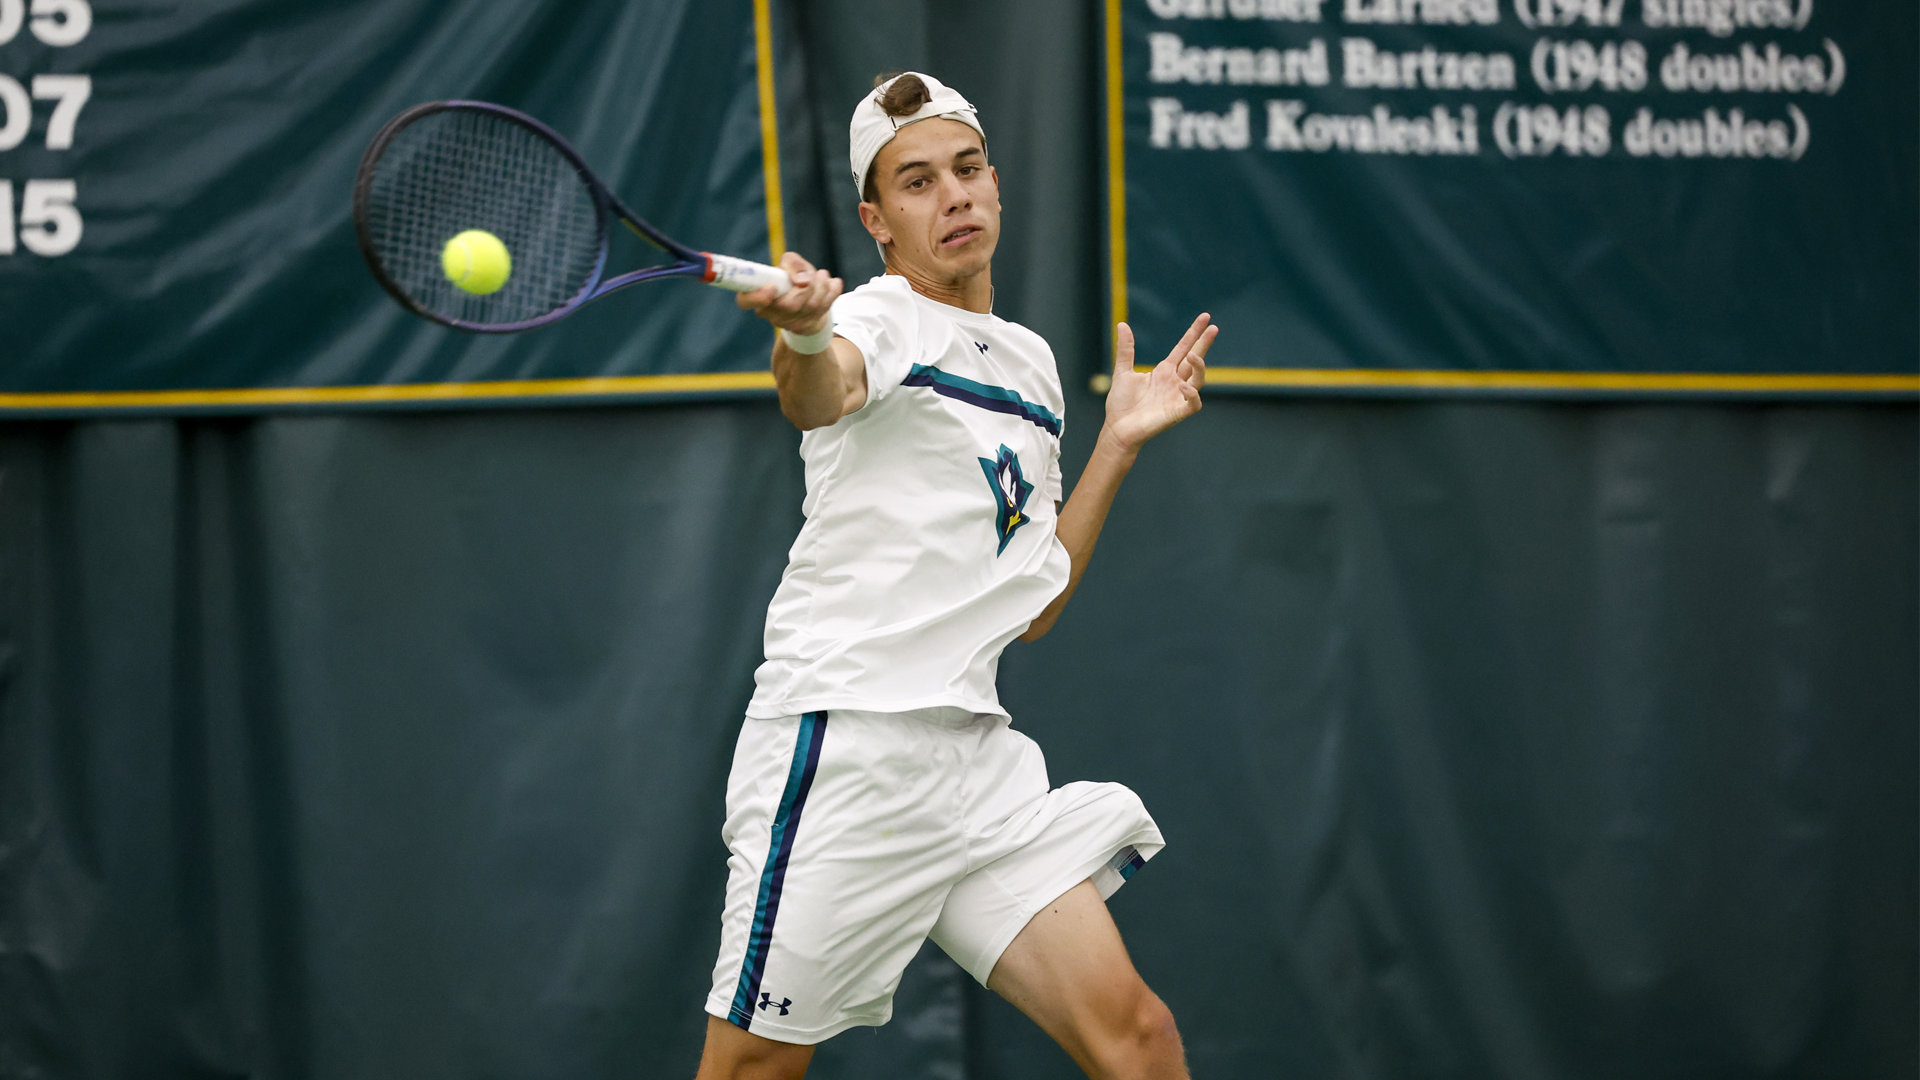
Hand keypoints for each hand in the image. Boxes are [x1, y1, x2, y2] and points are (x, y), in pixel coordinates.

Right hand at [738, 251, 842, 335]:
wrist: (809, 298)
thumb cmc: (793, 277)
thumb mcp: (790, 262)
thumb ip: (793, 263)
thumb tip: (802, 280)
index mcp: (756, 294)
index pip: (745, 301)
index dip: (758, 297)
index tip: (773, 288)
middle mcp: (769, 312)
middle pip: (789, 305)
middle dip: (807, 287)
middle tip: (811, 275)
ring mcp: (787, 323)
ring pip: (810, 306)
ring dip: (821, 287)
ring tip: (823, 275)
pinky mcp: (805, 328)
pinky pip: (824, 309)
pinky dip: (832, 293)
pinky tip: (833, 284)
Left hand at [1100, 313, 1213, 454]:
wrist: (1117, 428)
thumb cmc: (1121, 403)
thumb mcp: (1122, 372)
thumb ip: (1126, 350)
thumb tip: (1122, 325)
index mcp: (1164, 371)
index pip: (1183, 348)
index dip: (1194, 333)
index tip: (1205, 318)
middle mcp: (1174, 382)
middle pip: (1195, 359)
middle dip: (1204, 344)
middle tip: (1214, 327)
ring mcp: (1177, 397)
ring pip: (1198, 379)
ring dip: (1199, 367)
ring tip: (1194, 356)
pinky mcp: (1177, 413)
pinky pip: (1193, 403)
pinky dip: (1191, 394)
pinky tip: (1182, 386)